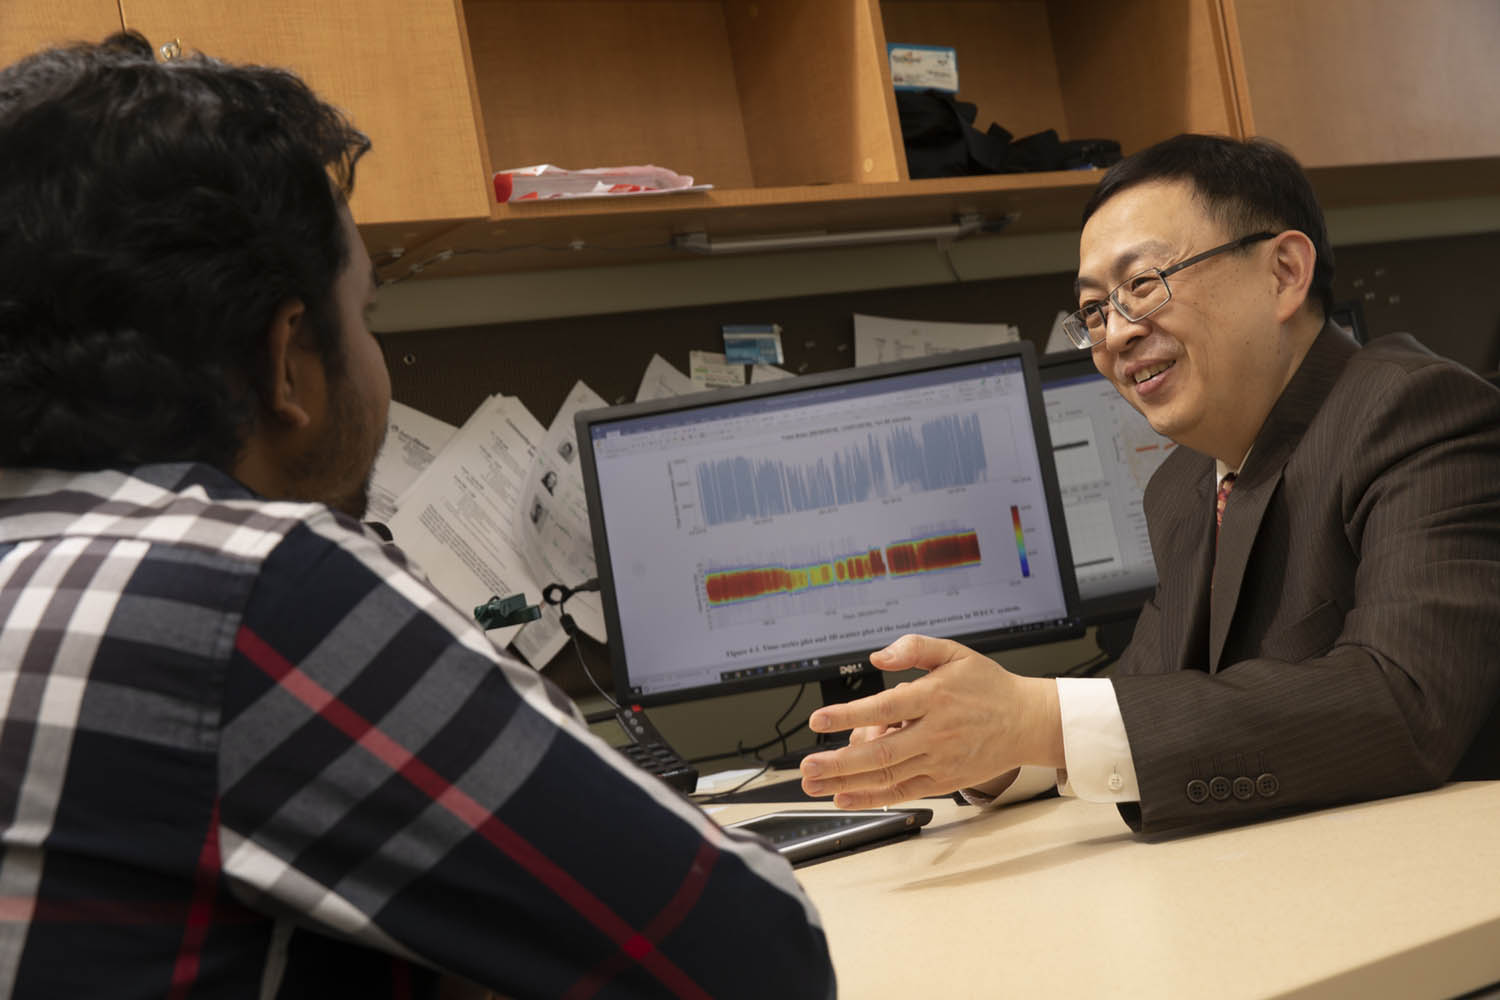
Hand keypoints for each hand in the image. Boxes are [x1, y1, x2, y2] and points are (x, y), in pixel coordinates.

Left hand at [799, 634, 1063, 807]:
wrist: (1027, 722)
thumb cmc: (988, 687)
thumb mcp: (955, 653)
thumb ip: (915, 648)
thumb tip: (878, 655)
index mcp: (935, 697)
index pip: (884, 708)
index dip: (848, 715)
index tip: (818, 720)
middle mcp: (936, 732)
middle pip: (880, 752)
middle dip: (838, 761)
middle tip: (806, 766)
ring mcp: (939, 761)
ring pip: (886, 776)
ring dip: (846, 782)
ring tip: (813, 784)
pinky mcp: (944, 781)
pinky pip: (902, 792)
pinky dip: (872, 798)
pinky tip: (844, 797)